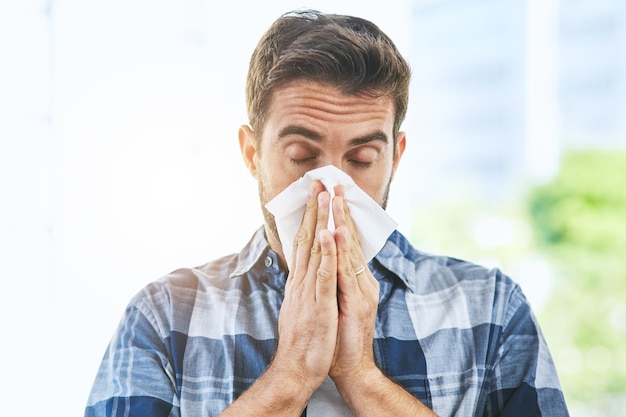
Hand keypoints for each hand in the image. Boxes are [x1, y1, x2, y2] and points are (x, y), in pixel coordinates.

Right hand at [271, 180, 338, 394]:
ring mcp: (309, 291)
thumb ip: (304, 285)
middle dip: (314, 209)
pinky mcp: (318, 305)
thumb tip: (307, 269)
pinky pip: (323, 274)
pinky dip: (325, 252)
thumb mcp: (303, 306)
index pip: (304, 243)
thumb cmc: (305, 339)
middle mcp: (301, 281)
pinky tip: (327, 233)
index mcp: (300, 282)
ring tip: (325, 195)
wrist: (297, 368)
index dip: (310, 217)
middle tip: (319, 181)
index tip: (315, 195)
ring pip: (315, 249)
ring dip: (320, 221)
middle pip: (307, 238)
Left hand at [329, 185, 379, 384]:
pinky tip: (334, 232)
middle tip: (334, 183)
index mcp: (353, 280)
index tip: (329, 194)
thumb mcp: (336, 304)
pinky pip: (344, 272)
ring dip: (340, 221)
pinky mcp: (355, 302)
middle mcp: (360, 280)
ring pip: (348, 250)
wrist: (352, 370)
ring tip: (335, 197)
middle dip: (340, 210)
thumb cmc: (340, 338)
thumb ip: (335, 283)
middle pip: (348, 240)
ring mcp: (359, 290)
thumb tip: (327, 264)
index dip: (337, 217)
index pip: (344, 242)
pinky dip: (339, 250)